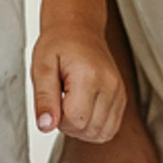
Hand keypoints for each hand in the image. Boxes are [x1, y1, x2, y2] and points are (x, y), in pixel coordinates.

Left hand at [31, 23, 126, 142]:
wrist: (78, 28)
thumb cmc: (58, 44)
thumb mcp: (41, 67)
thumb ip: (43, 98)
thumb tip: (46, 126)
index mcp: (88, 76)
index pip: (75, 120)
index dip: (58, 119)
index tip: (52, 101)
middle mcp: (110, 85)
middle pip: (89, 129)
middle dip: (69, 125)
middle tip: (59, 102)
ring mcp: (119, 92)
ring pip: (102, 133)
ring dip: (82, 128)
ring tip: (70, 105)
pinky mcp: (121, 98)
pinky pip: (110, 128)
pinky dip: (94, 127)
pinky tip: (82, 110)